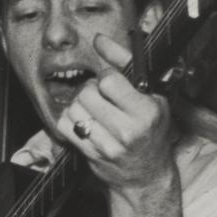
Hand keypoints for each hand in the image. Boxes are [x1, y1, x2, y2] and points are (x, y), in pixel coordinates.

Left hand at [53, 33, 178, 193]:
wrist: (146, 176)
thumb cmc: (151, 131)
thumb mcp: (151, 96)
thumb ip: (124, 63)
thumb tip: (99, 39)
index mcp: (147, 112)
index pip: (109, 81)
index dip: (106, 77)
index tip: (112, 83)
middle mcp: (128, 130)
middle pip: (87, 93)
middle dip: (91, 90)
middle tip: (101, 97)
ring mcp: (108, 145)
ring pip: (74, 108)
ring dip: (80, 104)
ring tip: (94, 109)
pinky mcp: (90, 154)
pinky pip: (65, 125)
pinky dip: (70, 118)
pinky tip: (85, 121)